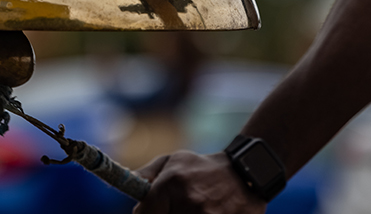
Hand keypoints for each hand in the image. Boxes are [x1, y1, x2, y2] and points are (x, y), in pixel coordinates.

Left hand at [132, 151, 266, 213]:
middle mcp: (189, 202)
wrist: (245, 173)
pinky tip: (209, 211)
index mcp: (173, 183)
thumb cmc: (203, 168)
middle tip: (174, 208)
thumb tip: (125, 185)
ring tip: (195, 209)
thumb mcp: (174, 161)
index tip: (150, 213)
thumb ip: (146, 175)